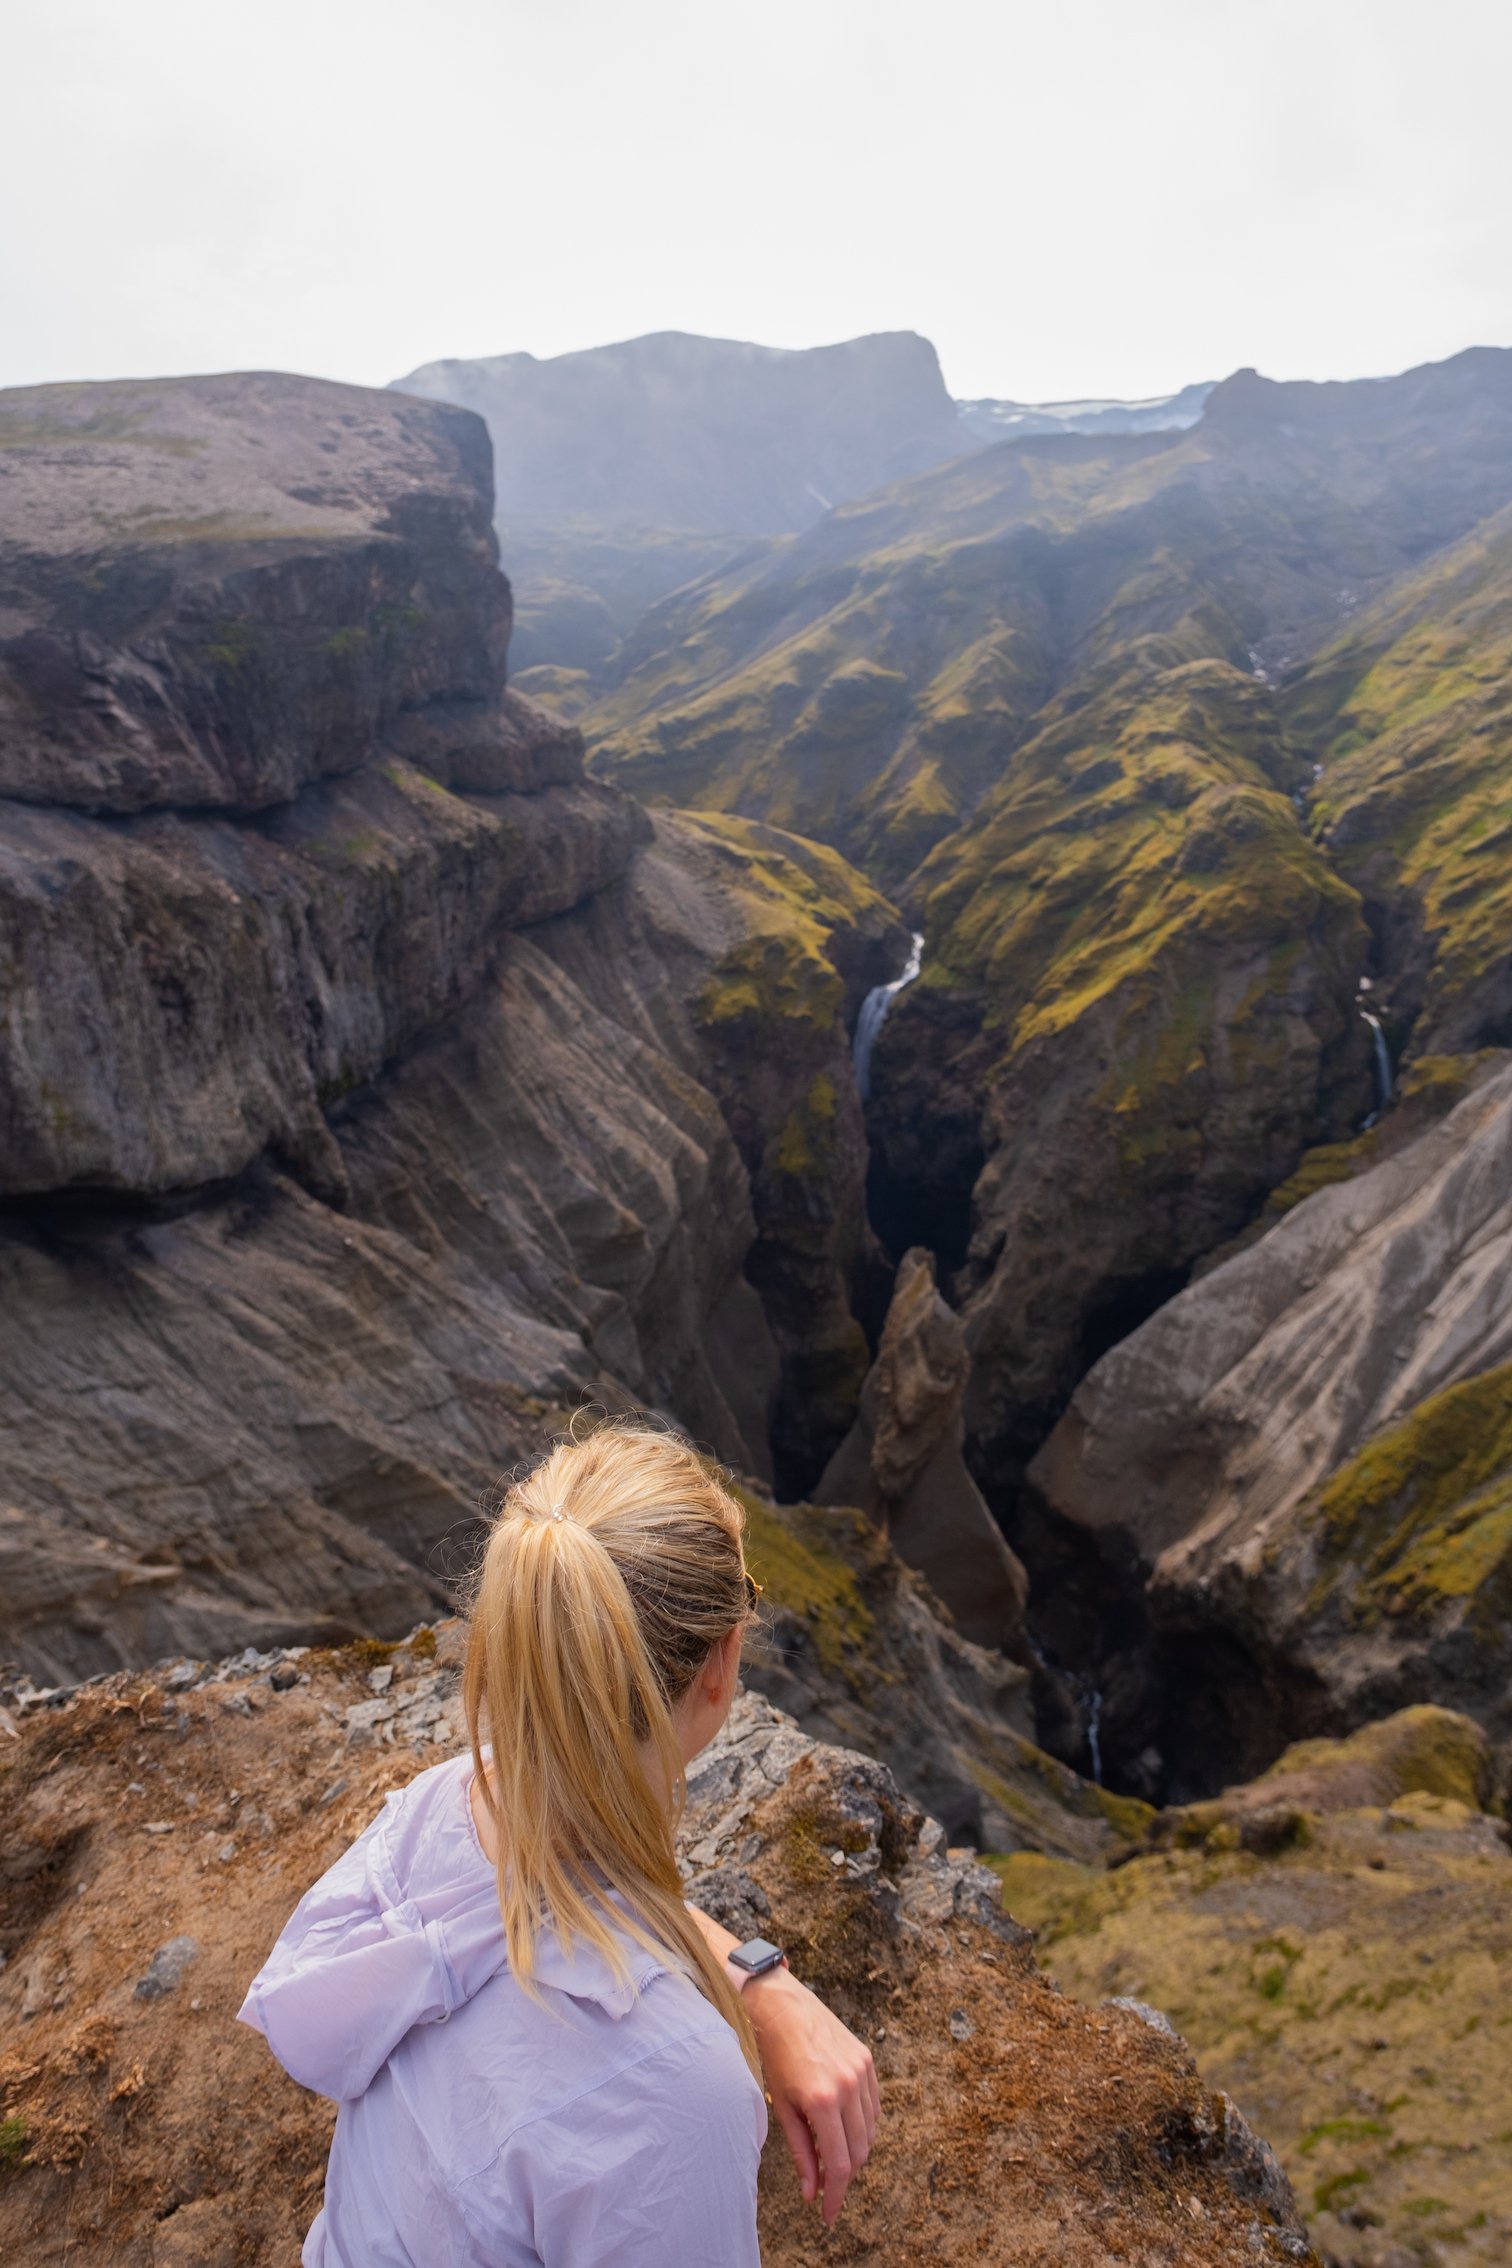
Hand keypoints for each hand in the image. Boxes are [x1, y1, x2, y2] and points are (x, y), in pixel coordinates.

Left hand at [744, 1962, 879, 2225]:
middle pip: (859, 2152)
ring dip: (854, 2151)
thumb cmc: (774, 2055)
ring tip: (830, 2155)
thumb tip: (812, 2192)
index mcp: (823, 2100)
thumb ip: (801, 2152)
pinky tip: (842, 2126)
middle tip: (826, 2189)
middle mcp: (848, 2085)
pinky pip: (873, 2106)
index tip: (827, 2215)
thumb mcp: (782, 2107)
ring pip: (870, 2131)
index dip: (835, 2196)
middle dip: (844, 2177)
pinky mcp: (866, 2058)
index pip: (839, 2164)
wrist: (780, 2004)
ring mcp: (861, 2070)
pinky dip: (862, 2124)